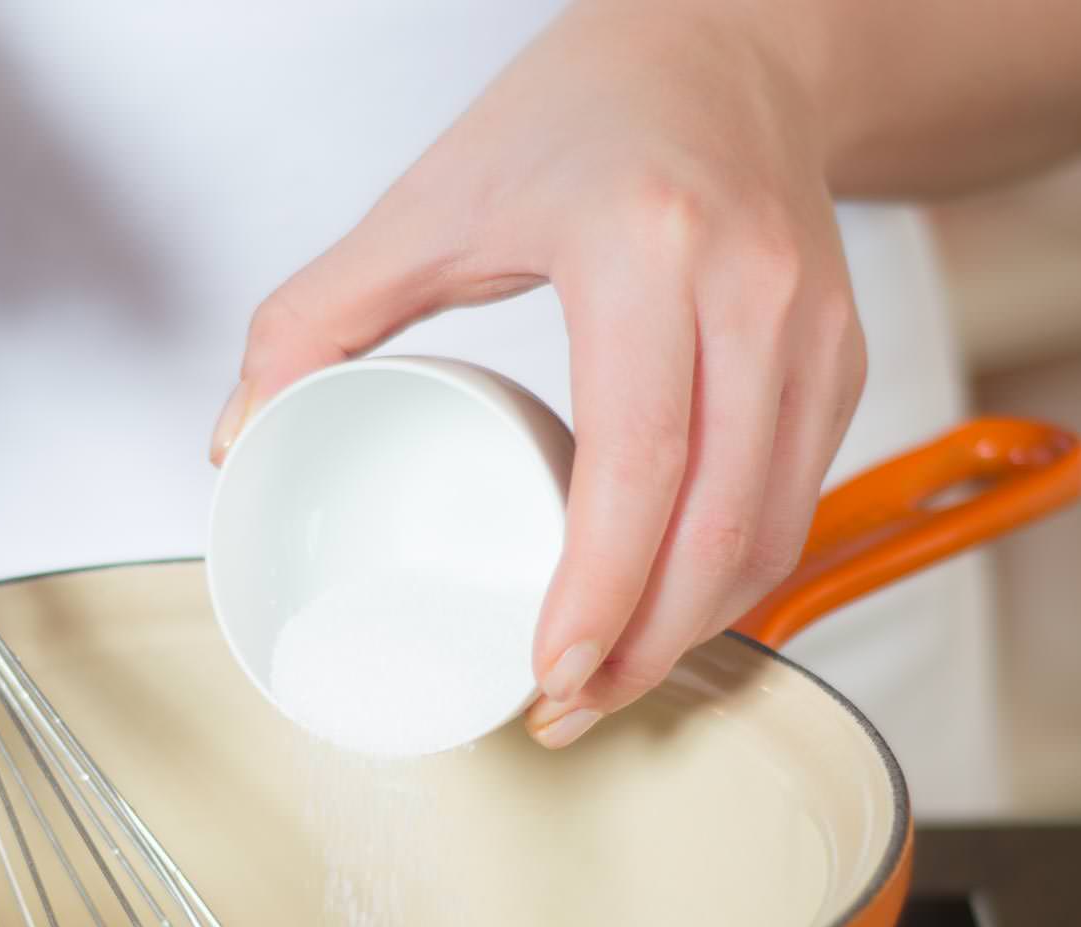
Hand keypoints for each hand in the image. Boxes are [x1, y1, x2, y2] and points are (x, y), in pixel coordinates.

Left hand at [215, 0, 865, 747]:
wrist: (728, 47)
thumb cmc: (582, 112)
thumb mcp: (429, 199)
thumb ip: (316, 314)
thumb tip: (237, 437)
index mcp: (643, 247)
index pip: (640, 457)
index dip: (599, 589)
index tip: (546, 672)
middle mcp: (751, 290)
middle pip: (719, 522)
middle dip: (644, 647)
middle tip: (563, 707)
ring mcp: (814, 327)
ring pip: (774, 529)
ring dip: (694, 630)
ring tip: (605, 680)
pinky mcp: (843, 356)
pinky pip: (797, 499)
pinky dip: (733, 577)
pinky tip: (667, 611)